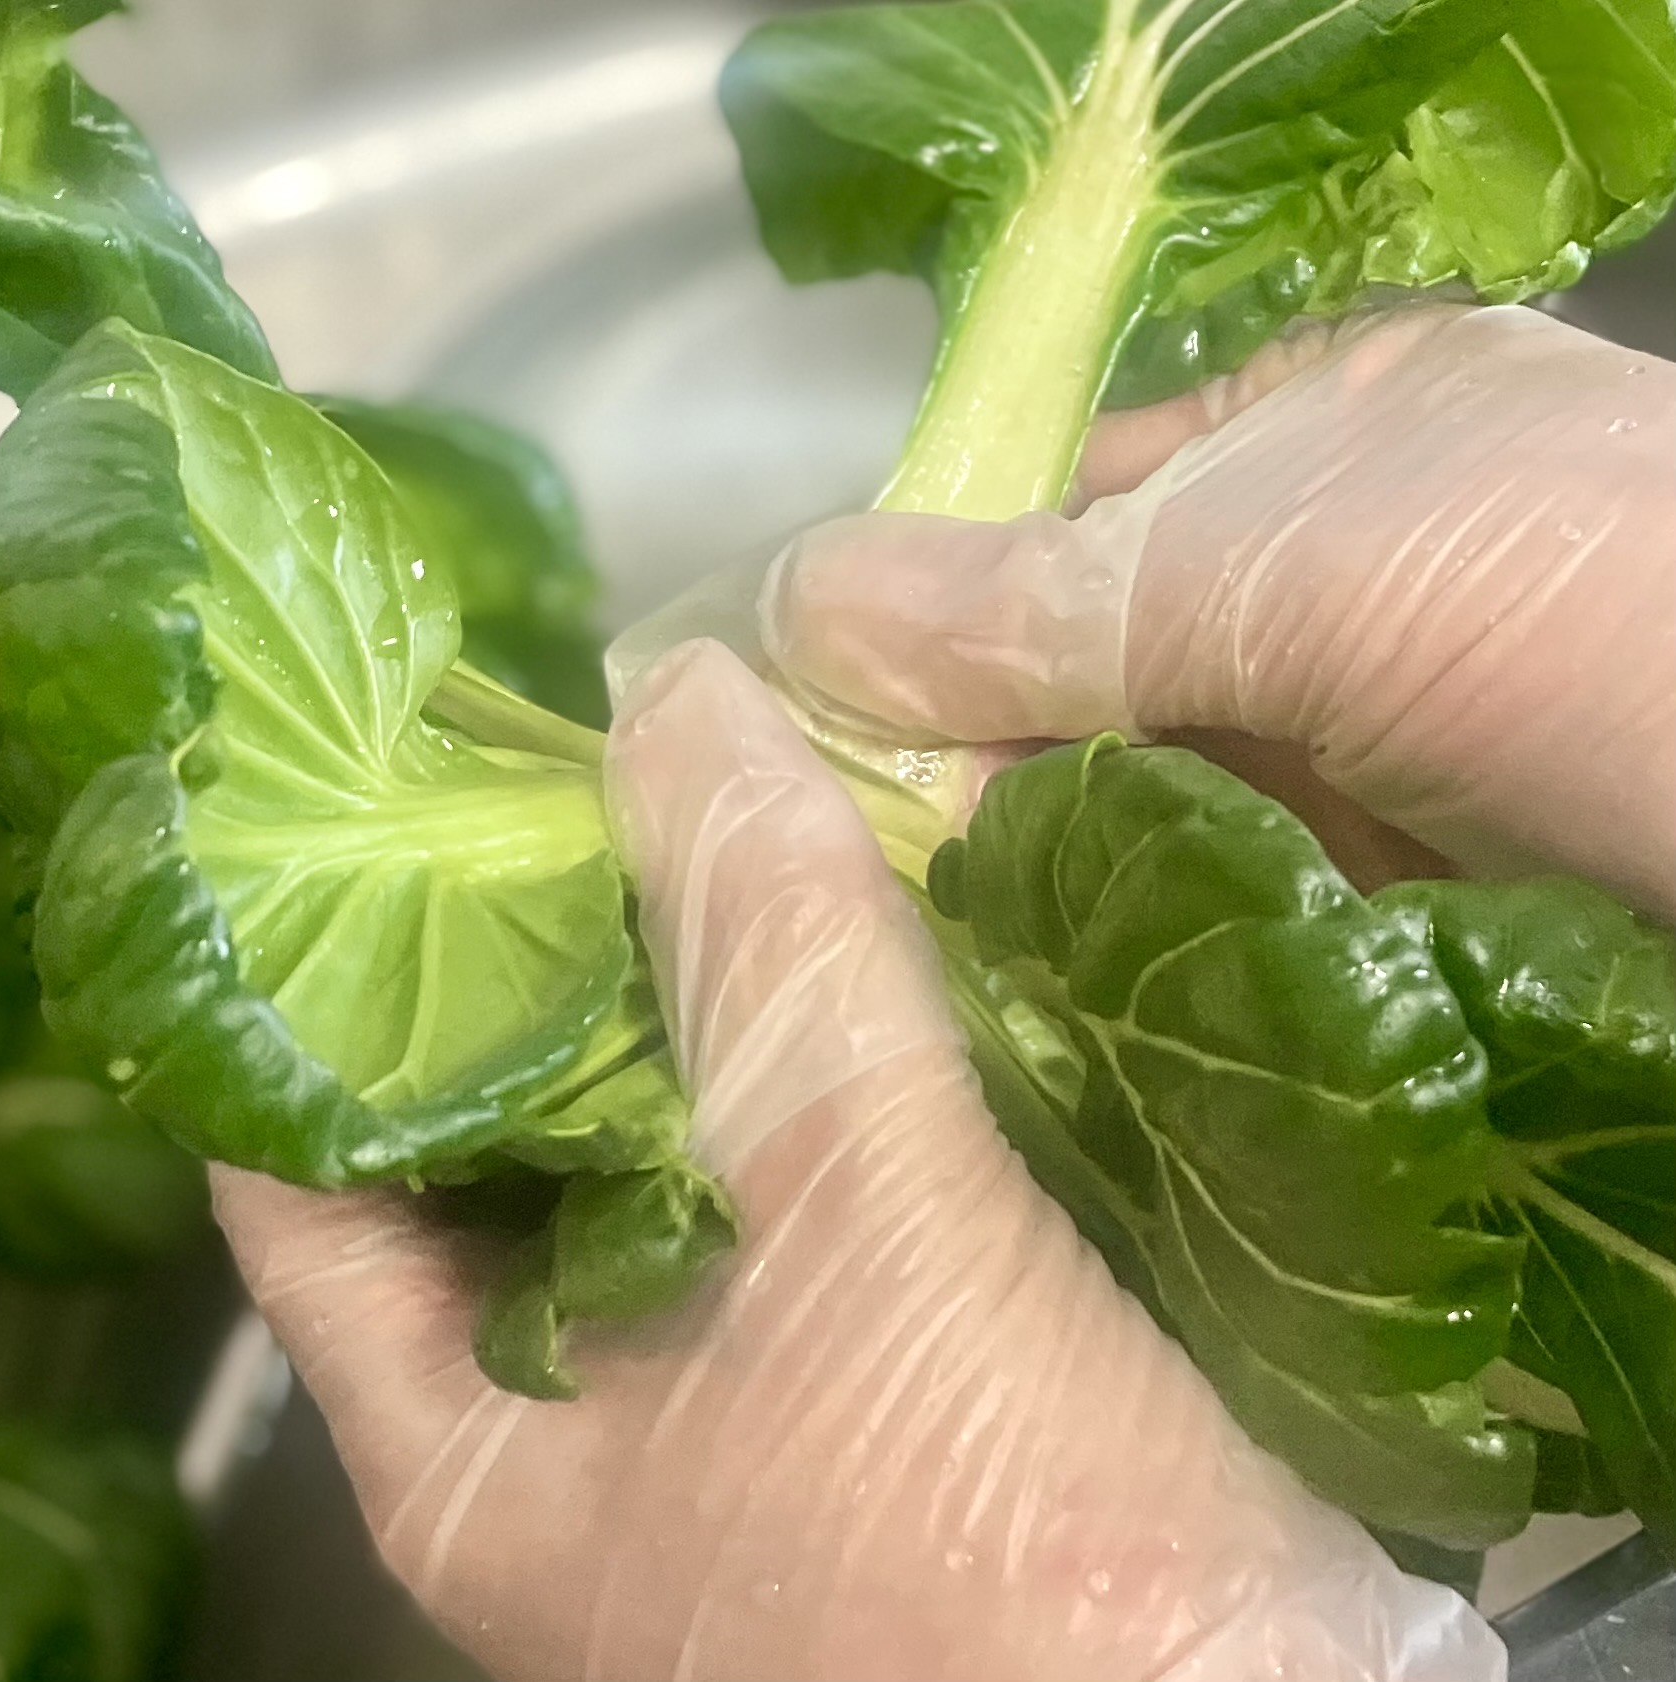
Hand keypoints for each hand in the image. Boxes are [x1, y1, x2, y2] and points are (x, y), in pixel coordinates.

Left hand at [213, 641, 1499, 1681]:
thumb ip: (770, 959)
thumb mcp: (863, 1227)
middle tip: (570, 765)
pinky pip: (805, 1203)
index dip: (303, 994)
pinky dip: (827, 1076)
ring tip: (721, 803)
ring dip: (701, 1006)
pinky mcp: (877, 1414)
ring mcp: (721, 1434)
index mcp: (463, 1440)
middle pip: (490, 1151)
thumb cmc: (1008, 1564)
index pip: (296, 1179)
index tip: (348, 816)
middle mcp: (565, 1439)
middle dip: (534, 963)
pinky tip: (879, 939)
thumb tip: (673, 695)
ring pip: (663, 1166)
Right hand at [763, 305, 1675, 922]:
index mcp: (1346, 439)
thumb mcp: (1307, 564)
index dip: (948, 593)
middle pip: (1100, 677)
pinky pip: (1228, 934)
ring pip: (1151, 819)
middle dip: (981, 764)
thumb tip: (789, 607)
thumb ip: (1043, 598)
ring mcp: (1394, 769)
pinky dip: (1138, 969)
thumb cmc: (1606, 617)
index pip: (1084, 502)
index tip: (824, 708)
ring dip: (1045, 883)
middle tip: (859, 866)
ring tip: (919, 955)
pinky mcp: (1415, 930)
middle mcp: (1360, 596)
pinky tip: (1039, 1011)